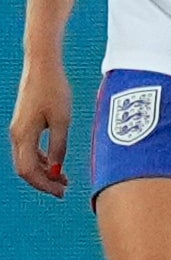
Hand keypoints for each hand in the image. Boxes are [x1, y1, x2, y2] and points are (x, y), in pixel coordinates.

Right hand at [10, 56, 70, 196]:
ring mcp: (18, 130)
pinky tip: (55, 163)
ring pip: (27, 160)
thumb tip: (56, 169)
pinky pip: (29, 149)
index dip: (43, 184)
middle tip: (63, 190)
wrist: (42, 67)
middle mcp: (17, 135)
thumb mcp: (62, 120)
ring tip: (63, 179)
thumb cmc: (54, 89)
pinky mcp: (24, 124)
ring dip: (44, 171)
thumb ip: (58, 145)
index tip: (60, 192)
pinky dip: (41, 159)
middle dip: (43, 182)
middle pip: (25, 169)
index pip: (28, 171)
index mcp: (24, 135)